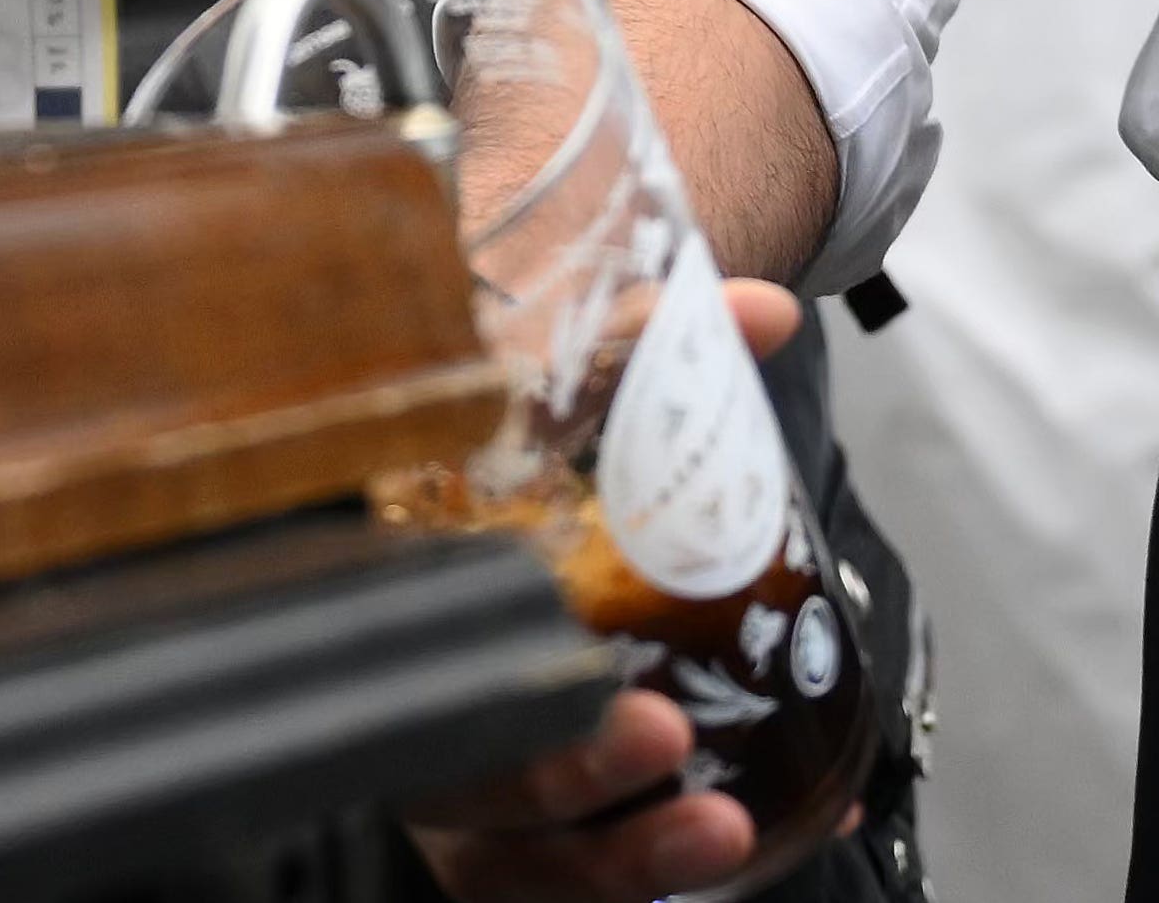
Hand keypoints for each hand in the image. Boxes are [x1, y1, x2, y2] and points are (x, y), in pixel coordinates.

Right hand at [405, 274, 826, 901]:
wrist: (495, 515)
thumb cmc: (505, 468)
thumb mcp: (551, 397)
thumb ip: (640, 348)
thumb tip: (766, 312)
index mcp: (390, 603)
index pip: (406, 643)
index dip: (472, 656)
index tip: (558, 646)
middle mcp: (414, 713)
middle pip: (465, 777)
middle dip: (566, 773)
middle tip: (660, 734)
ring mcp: (465, 802)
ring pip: (518, 864)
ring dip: (622, 859)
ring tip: (720, 830)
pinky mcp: (517, 854)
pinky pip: (579, 886)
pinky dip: (669, 870)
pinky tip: (768, 833)